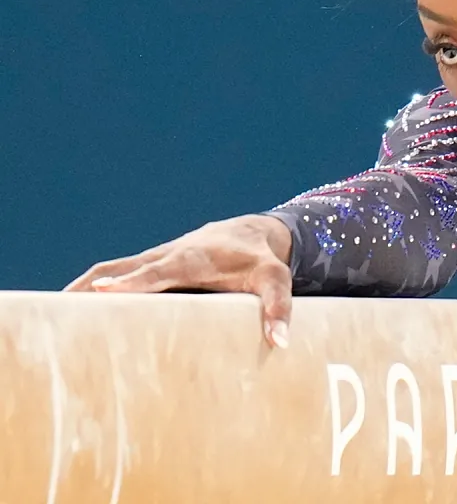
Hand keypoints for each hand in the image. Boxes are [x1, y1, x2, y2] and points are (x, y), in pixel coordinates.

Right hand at [64, 215, 295, 348]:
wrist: (254, 234)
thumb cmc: (262, 261)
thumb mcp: (277, 280)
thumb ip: (278, 308)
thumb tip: (279, 342)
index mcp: (195, 258)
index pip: (159, 270)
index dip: (133, 282)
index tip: (103, 292)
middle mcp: (169, 254)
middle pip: (124, 268)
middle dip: (93, 285)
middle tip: (63, 308)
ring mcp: (157, 258)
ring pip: (113, 268)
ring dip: (84, 286)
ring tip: (57, 313)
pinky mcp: (152, 264)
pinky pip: (117, 272)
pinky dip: (94, 285)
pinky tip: (77, 307)